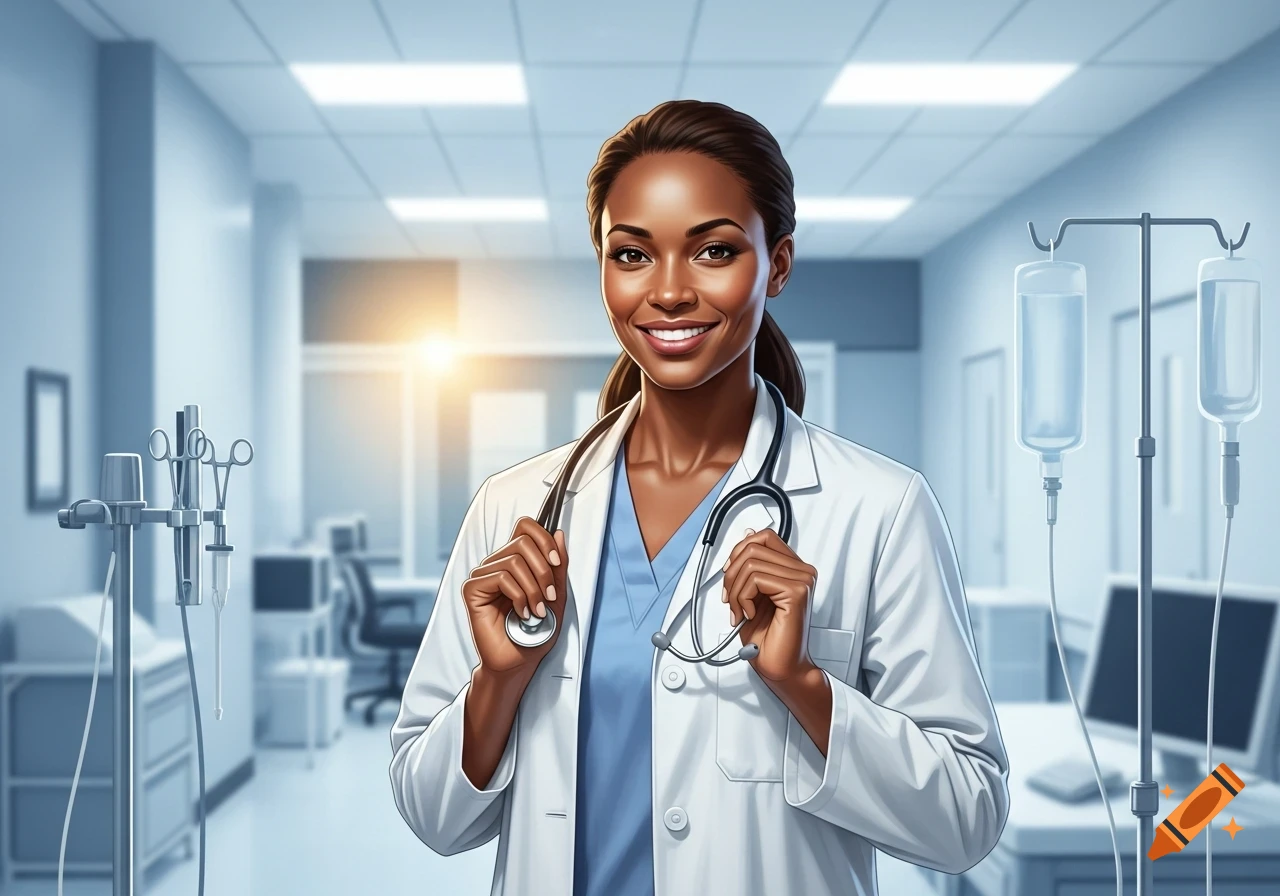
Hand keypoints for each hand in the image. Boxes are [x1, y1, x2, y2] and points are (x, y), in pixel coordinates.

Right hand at [462, 517, 567, 677]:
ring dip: (533, 588)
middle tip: (548, 596)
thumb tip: (558, 534)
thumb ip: (558, 565)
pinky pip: (501, 578)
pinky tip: (521, 614)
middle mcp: (497, 563)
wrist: (520, 660)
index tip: (557, 563)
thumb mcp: (556, 594)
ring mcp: (483, 575)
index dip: (544, 539)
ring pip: (514, 561)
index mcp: (515, 560)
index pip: (525, 526)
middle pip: (523, 541)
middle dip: (544, 570)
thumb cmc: (536, 631)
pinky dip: (519, 597)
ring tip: (537, 610)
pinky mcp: (472, 589)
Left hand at [722, 527, 817, 682]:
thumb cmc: (767, 637)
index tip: (730, 574)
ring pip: (750, 562)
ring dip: (735, 590)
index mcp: (794, 568)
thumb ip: (751, 565)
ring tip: (740, 611)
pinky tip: (749, 614)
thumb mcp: (751, 593)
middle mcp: (803, 571)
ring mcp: (802, 580)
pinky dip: (742, 598)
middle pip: (753, 547)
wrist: (780, 667)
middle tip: (731, 600)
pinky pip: (755, 578)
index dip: (739, 551)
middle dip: (731, 574)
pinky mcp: (796, 592)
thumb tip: (748, 535)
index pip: (764, 537)